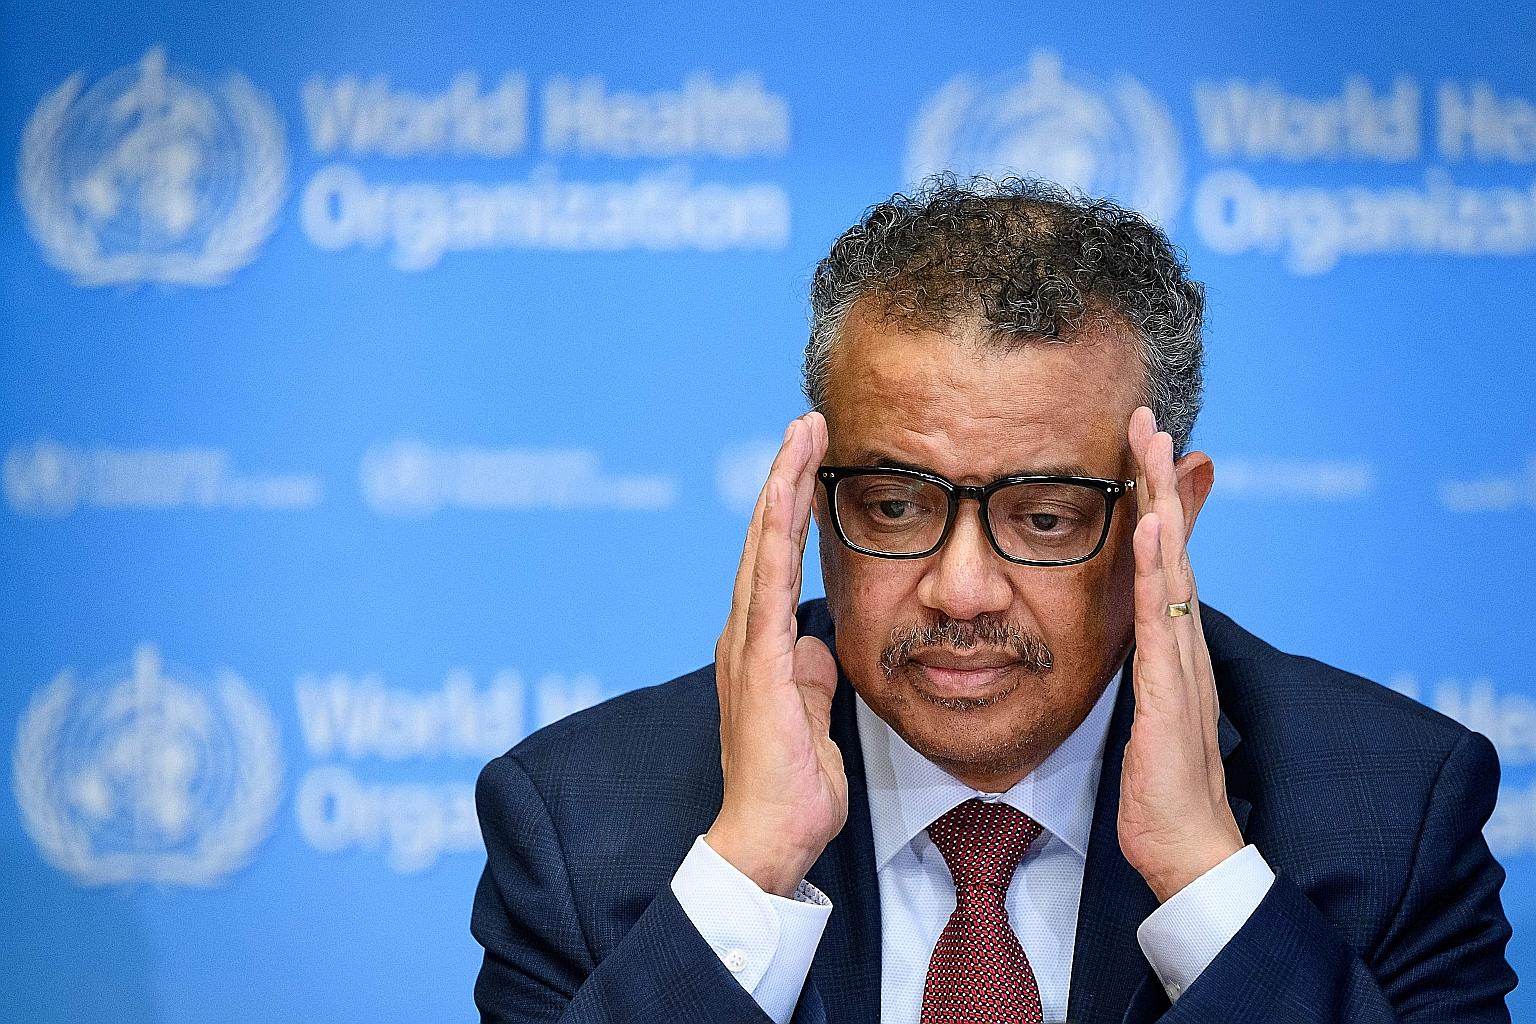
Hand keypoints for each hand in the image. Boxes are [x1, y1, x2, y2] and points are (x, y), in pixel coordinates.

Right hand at [705, 412, 846, 896]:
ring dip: (782, 489)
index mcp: (762, 648)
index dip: (792, 508)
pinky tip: (787, 495)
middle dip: (786, 477)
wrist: (768, 839)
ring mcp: (747, 648)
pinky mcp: (757, 664)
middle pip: (765, 540)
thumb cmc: (792, 788)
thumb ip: (812, 677)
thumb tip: (818, 646)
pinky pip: (767, 586)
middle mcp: (746, 637)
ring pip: (763, 549)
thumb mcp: (813, 718)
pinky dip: (776, 535)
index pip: (777, 562)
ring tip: (802, 435)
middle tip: (808, 422)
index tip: (813, 460)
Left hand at [1117, 406, 1243, 902]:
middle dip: (1158, 480)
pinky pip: (1162, 618)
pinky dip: (1155, 569)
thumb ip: (1137, 669)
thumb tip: (1123, 639)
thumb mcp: (1140, 710)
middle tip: (1145, 418)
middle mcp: (1183, 642)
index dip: (1150, 500)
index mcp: (1172, 645)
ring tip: (1150, 446)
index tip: (1135, 446)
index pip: (1159, 557)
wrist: (1185, 848)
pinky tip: (1147, 527)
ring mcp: (1182, 662)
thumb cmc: (1158, 787)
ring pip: (1170, 567)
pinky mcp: (1172, 691)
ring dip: (1159, 502)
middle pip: (1170, 544)